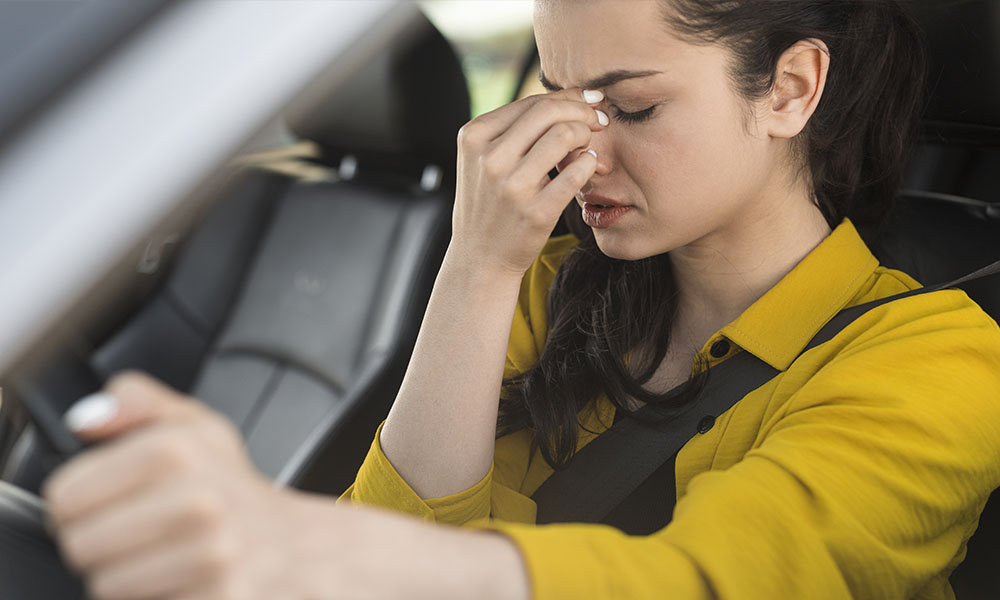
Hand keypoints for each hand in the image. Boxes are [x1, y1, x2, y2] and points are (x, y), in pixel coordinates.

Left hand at [43, 372, 299, 599]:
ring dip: (125, 576)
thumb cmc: (233, 488)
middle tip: (134, 531)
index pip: (64, 496)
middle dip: (98, 542)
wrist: (292, 545)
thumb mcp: (194, 425)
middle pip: (79, 544)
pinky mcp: (218, 597)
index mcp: (179, 450)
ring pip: (106, 584)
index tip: (103, 501)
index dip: (75, 501)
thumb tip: (85, 419)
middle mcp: (198, 501)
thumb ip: (137, 401)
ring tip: (160, 554)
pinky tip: (180, 577)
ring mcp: (210, 554)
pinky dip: (156, 598)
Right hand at [449, 88, 605, 276]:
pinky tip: (589, 166)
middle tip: (599, 121)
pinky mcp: (535, 211)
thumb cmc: (490, 202)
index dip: (568, 98)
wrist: (480, 258)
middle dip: (583, 111)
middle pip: (550, 111)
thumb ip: (514, 129)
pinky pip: (576, 172)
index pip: (532, 102)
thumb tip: (571, 98)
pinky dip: (589, 163)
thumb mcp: (484, 160)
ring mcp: (511, 186)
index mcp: (474, 137)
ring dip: (587, 136)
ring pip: (565, 135)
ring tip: (590, 147)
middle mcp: (489, 158)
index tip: (589, 102)